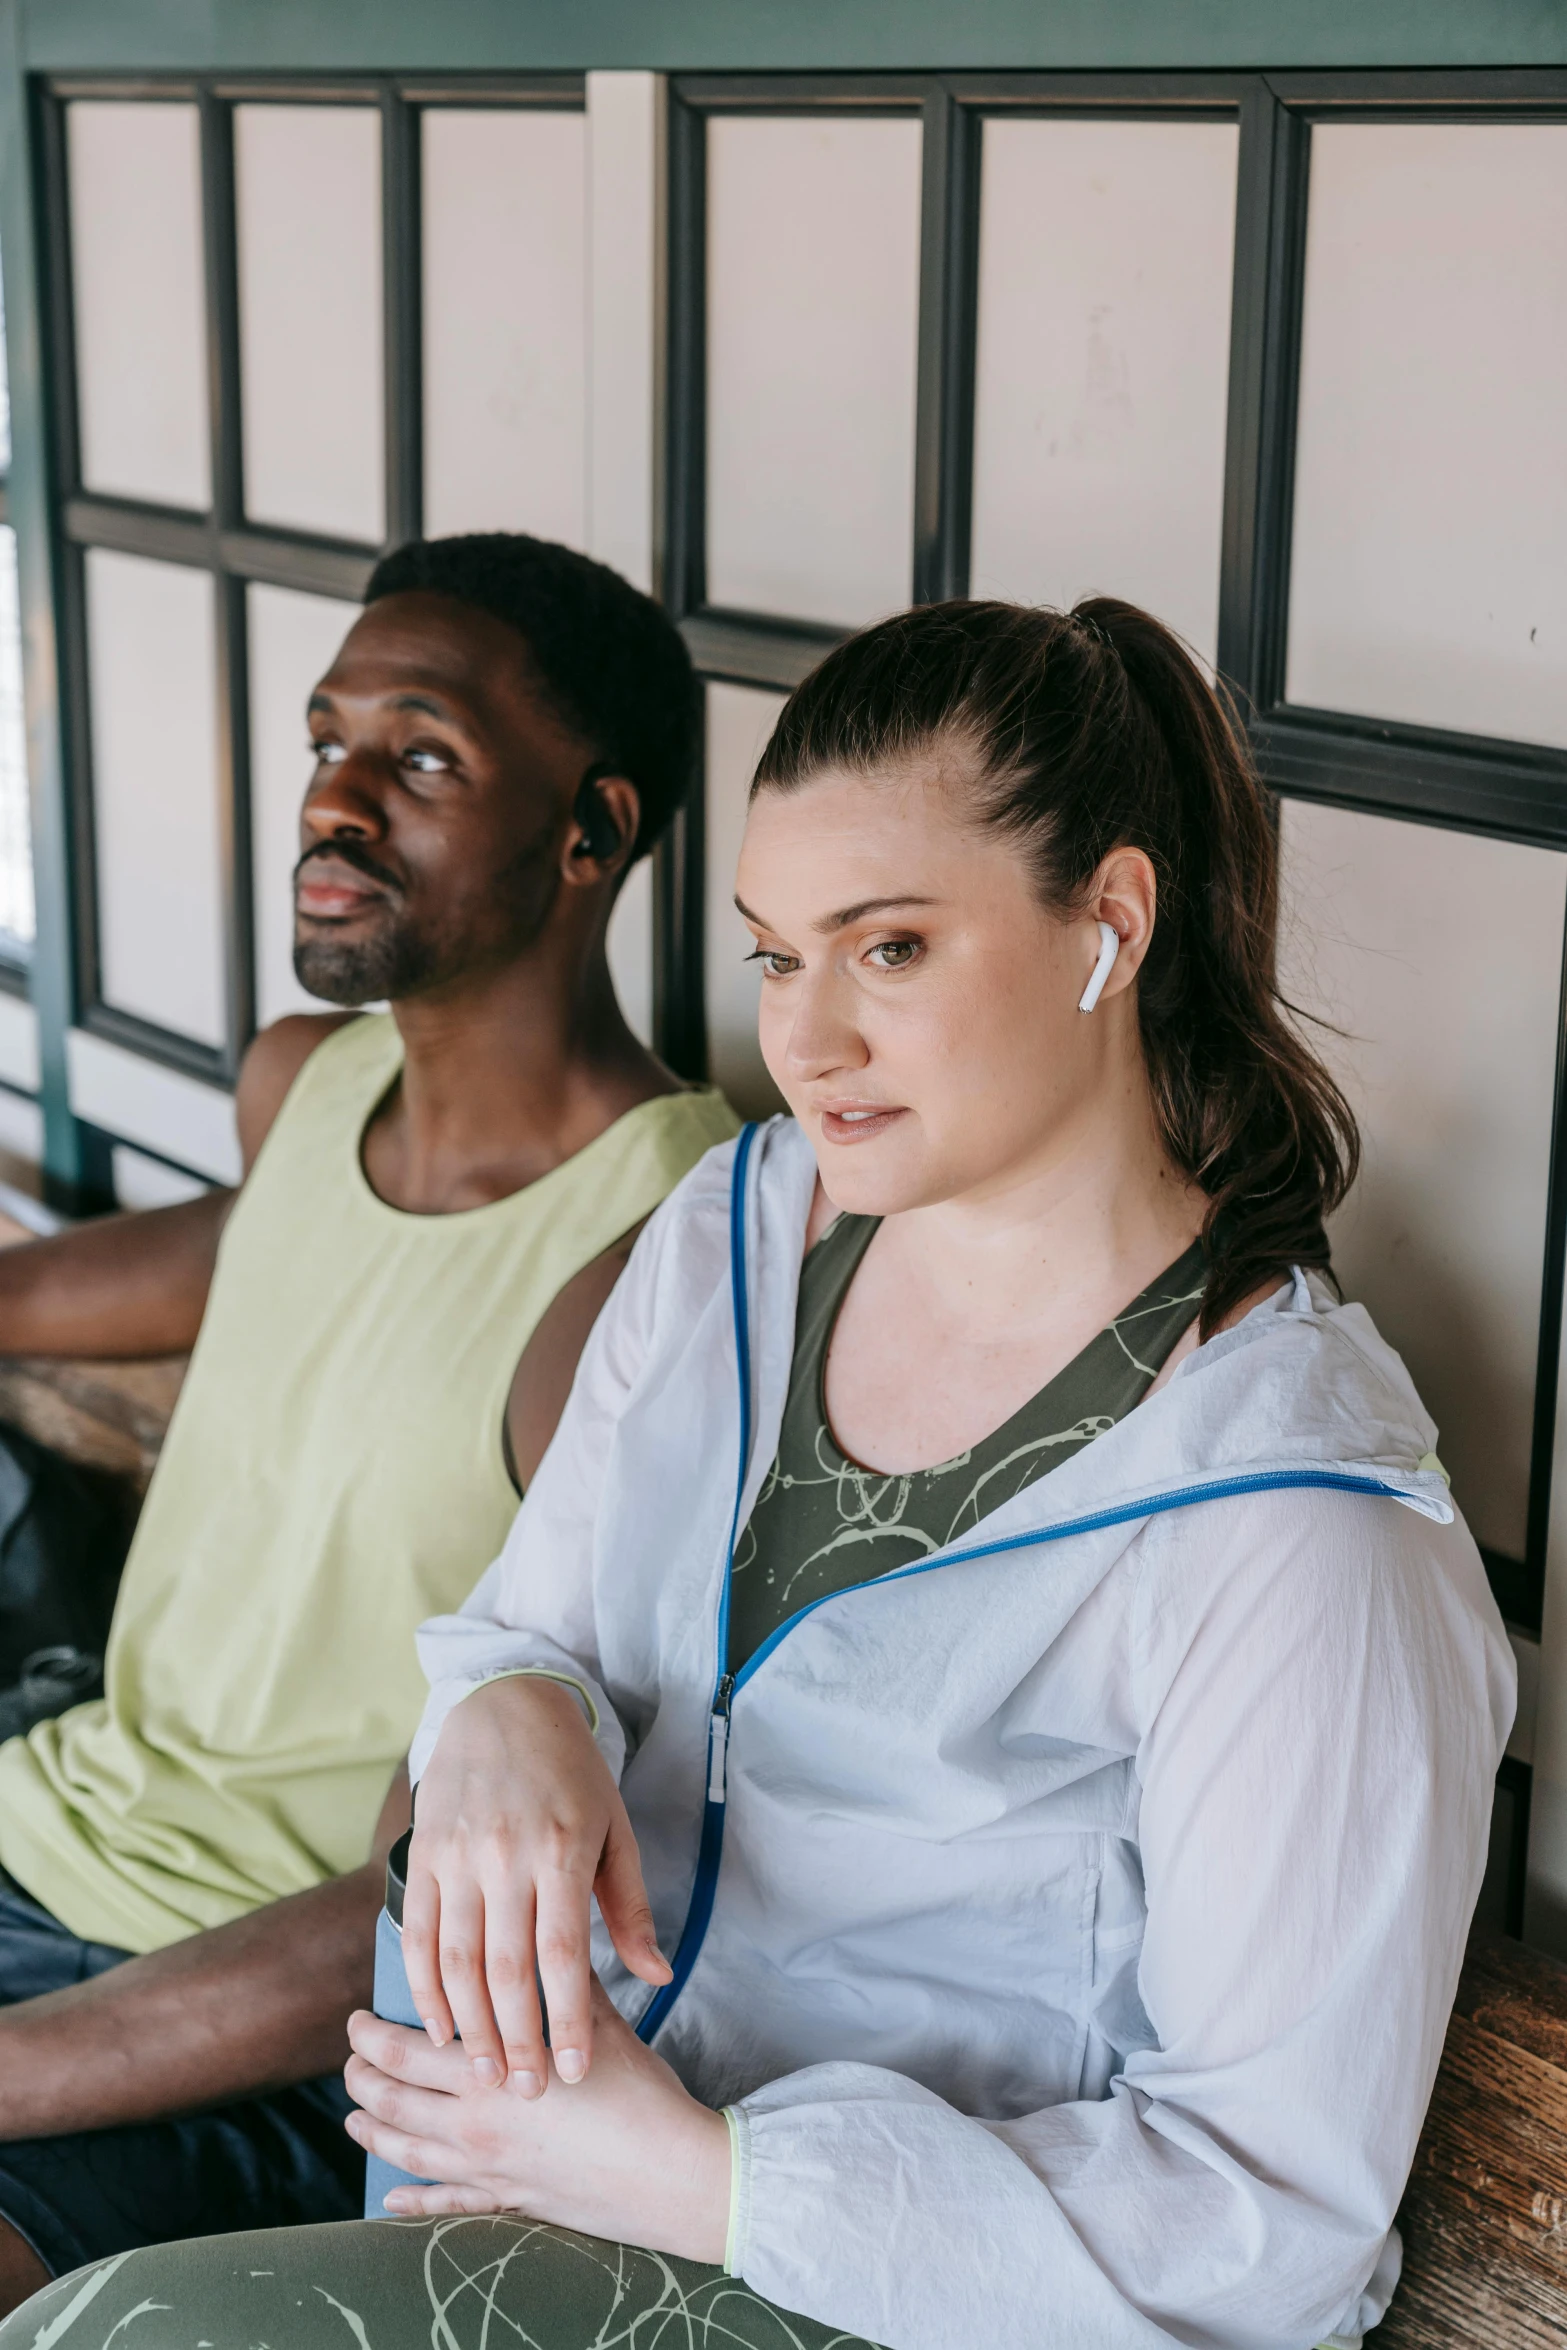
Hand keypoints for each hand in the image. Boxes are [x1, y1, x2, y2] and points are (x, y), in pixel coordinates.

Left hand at [344, 1979, 729, 2263]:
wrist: (669, 2171)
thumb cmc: (638, 2091)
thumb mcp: (596, 2019)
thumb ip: (558, 1979)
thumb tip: (538, 1935)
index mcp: (489, 2073)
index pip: (407, 2051)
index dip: (371, 2037)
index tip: (355, 2020)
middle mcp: (475, 2124)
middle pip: (394, 2100)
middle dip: (362, 2078)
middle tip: (349, 2059)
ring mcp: (487, 2169)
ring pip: (407, 2151)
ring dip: (373, 2132)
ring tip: (353, 2116)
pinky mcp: (507, 2202)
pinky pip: (444, 2204)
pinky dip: (411, 2202)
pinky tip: (390, 2198)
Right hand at [403, 1675, 669, 2096]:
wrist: (506, 1705)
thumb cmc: (572, 1774)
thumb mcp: (614, 1830)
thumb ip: (629, 1908)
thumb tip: (655, 1978)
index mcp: (561, 1852)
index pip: (563, 1957)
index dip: (566, 2023)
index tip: (574, 2075)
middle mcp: (504, 1856)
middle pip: (507, 1969)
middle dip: (517, 2040)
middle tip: (526, 2095)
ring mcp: (457, 1855)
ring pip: (456, 1958)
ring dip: (469, 2025)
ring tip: (484, 2074)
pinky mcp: (422, 1853)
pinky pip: (416, 1932)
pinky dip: (423, 1985)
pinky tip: (439, 2025)